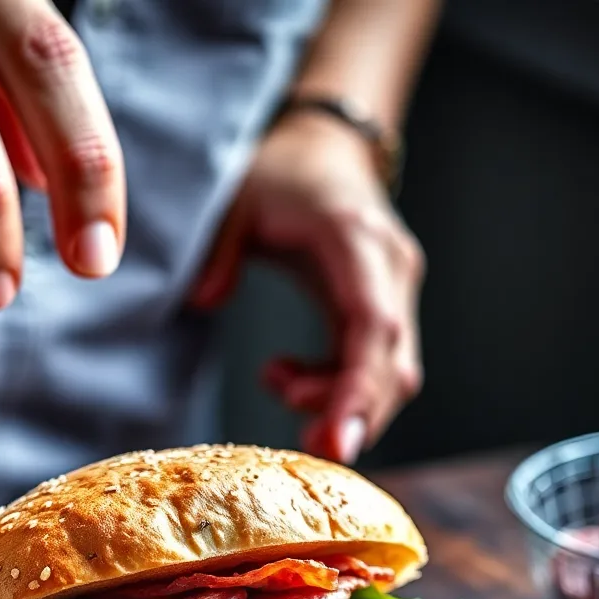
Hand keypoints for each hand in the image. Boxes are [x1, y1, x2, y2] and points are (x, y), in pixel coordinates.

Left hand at [191, 111, 423, 463]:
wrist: (325, 150)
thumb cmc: (281, 174)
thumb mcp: (237, 199)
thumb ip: (218, 248)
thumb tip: (205, 301)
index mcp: (356, 239)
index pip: (373, 327)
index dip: (359, 389)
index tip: (337, 441)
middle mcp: (388, 268)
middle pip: (393, 363)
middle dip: (353, 415)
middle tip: (308, 449)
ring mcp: (392, 290)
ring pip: (390, 371)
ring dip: (340, 403)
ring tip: (278, 387)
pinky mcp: (381, 309)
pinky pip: (373, 365)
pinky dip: (337, 388)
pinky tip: (288, 379)